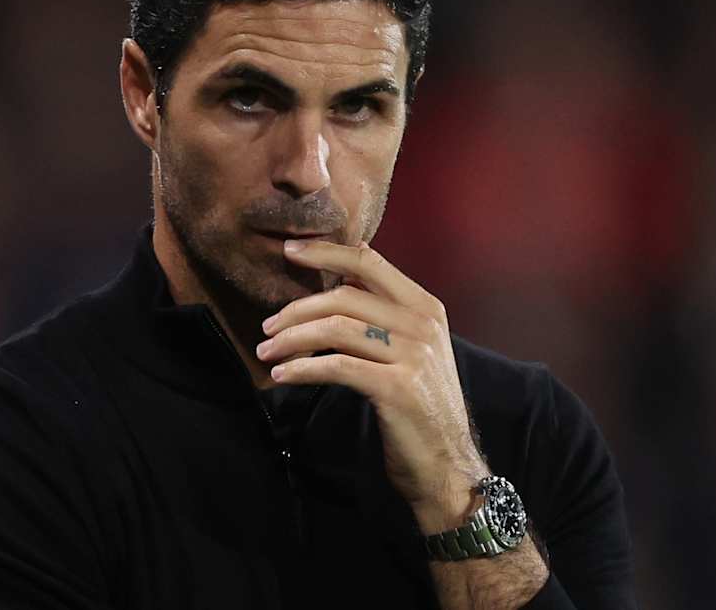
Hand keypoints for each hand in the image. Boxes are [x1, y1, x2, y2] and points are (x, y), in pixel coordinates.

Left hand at [257, 239, 488, 529]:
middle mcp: (423, 325)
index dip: (326, 253)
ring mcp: (413, 355)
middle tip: (268, 327)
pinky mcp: (397, 387)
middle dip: (297, 309)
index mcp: (426, 307)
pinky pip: (337, 366)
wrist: (448, 465)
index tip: (290, 251)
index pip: (369, 263)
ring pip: (336, 329)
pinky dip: (302, 368)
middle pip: (344, 297)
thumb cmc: (420, 408)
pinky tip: (282, 375)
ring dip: (292, 339)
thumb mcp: (412, 352)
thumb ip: (384, 318)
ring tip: (267, 352)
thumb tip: (337, 287)